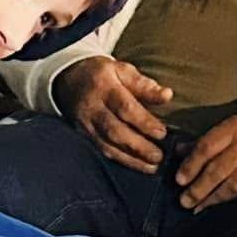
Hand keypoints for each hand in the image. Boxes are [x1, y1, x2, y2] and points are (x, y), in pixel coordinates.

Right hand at [54, 56, 174, 170]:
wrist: (69, 80)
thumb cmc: (103, 75)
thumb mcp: (122, 70)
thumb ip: (144, 84)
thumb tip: (167, 95)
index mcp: (104, 87)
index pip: (124, 107)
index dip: (144, 122)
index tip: (162, 133)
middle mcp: (93, 108)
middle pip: (115, 130)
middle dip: (138, 146)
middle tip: (159, 156)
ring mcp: (86, 125)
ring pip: (108, 145)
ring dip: (131, 159)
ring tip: (152, 167)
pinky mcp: (84, 137)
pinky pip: (102, 151)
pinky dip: (121, 161)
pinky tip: (137, 166)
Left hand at [175, 106, 236, 210]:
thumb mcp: (233, 125)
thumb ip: (206, 140)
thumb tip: (178, 151)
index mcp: (235, 128)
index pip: (207, 147)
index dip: (191, 165)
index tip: (179, 180)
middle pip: (218, 169)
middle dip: (198, 188)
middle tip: (184, 201)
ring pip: (233, 184)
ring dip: (213, 198)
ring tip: (197, 208)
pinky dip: (231, 200)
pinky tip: (219, 206)